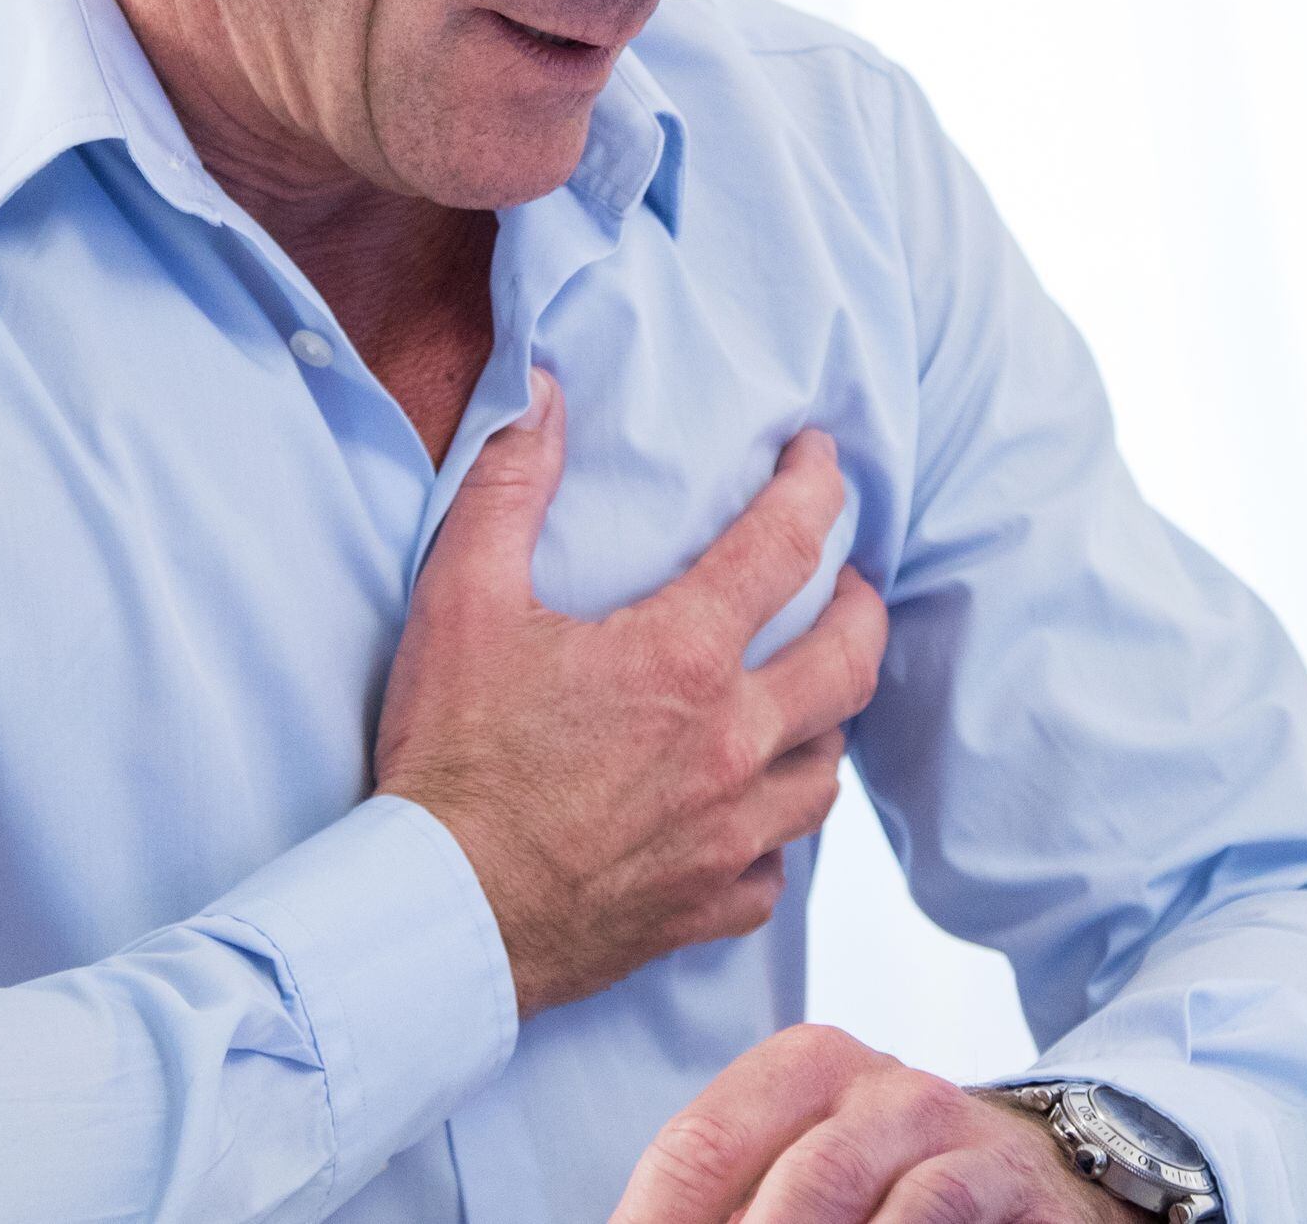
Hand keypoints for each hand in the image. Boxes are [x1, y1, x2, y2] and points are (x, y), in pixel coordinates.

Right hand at [373, 366, 886, 1015]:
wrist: (443, 914)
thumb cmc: (452, 757)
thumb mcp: (461, 599)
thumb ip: (509, 486)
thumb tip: (540, 392)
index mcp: (681, 659)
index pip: (785, 545)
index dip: (817, 487)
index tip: (823, 459)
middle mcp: (731, 743)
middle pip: (851, 661)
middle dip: (863, 607)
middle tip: (848, 584)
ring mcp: (729, 834)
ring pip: (828, 770)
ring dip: (830, 721)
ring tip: (809, 697)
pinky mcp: (706, 905)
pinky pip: (777, 868)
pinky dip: (774, 833)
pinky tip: (747, 817)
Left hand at [613, 1024, 1152, 1222]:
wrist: (1028, 1173)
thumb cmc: (884, 1179)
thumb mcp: (800, 1170)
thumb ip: (729, 1201)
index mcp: (798, 1068)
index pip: (699, 1142)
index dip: (657, 1216)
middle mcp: (870, 1082)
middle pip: (785, 1178)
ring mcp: (941, 1122)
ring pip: (848, 1191)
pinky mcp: (1003, 1175)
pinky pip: (934, 1211)